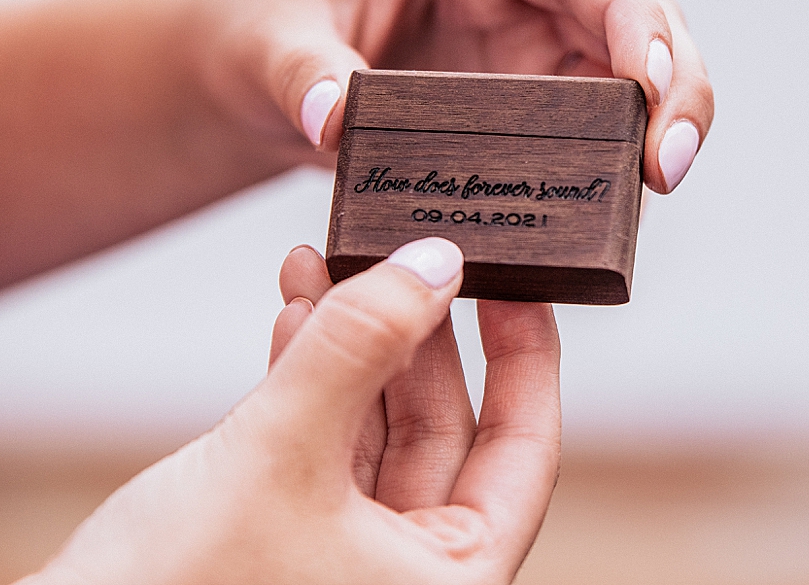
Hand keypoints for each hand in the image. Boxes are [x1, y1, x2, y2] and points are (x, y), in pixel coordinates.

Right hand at [24, 238, 560, 584]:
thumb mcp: (281, 451)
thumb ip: (358, 348)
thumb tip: (431, 264)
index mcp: (446, 581)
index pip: (522, 451)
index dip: (526, 359)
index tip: (519, 284)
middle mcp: (406, 573)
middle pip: (441, 427)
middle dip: (415, 332)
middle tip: (407, 256)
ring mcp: (344, 553)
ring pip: (375, 425)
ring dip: (351, 342)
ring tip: (330, 261)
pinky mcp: (286, 534)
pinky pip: (322, 439)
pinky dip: (310, 376)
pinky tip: (296, 315)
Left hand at [197, 0, 713, 192]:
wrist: (253, 66)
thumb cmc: (265, 22)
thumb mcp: (270, 41)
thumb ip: (303, 74)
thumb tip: (334, 121)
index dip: (630, 19)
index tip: (646, 89)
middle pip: (632, 16)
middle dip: (669, 85)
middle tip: (666, 170)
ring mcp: (525, 42)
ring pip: (629, 72)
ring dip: (655, 128)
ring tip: (654, 195)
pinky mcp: (521, 98)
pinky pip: (591, 124)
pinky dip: (612, 162)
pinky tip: (613, 212)